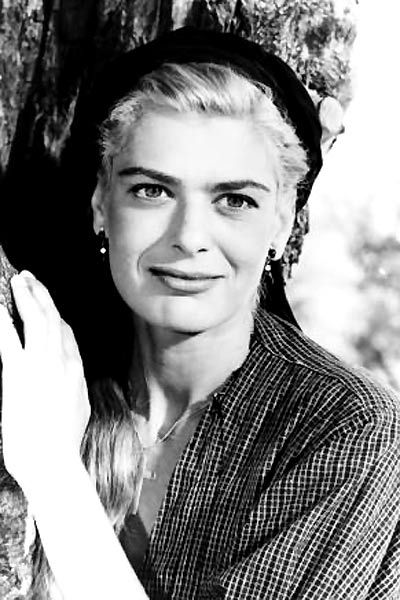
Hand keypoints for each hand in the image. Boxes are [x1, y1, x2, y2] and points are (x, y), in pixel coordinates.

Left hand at [0, 271, 90, 493]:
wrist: (53, 458)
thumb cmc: (62, 442)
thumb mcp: (77, 409)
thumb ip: (72, 388)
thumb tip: (68, 382)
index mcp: (75, 370)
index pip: (67, 333)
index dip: (56, 314)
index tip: (48, 306)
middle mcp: (61, 360)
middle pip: (53, 318)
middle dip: (42, 295)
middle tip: (31, 279)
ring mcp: (41, 363)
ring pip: (36, 319)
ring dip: (27, 296)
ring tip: (19, 281)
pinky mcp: (18, 371)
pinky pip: (10, 337)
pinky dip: (4, 318)